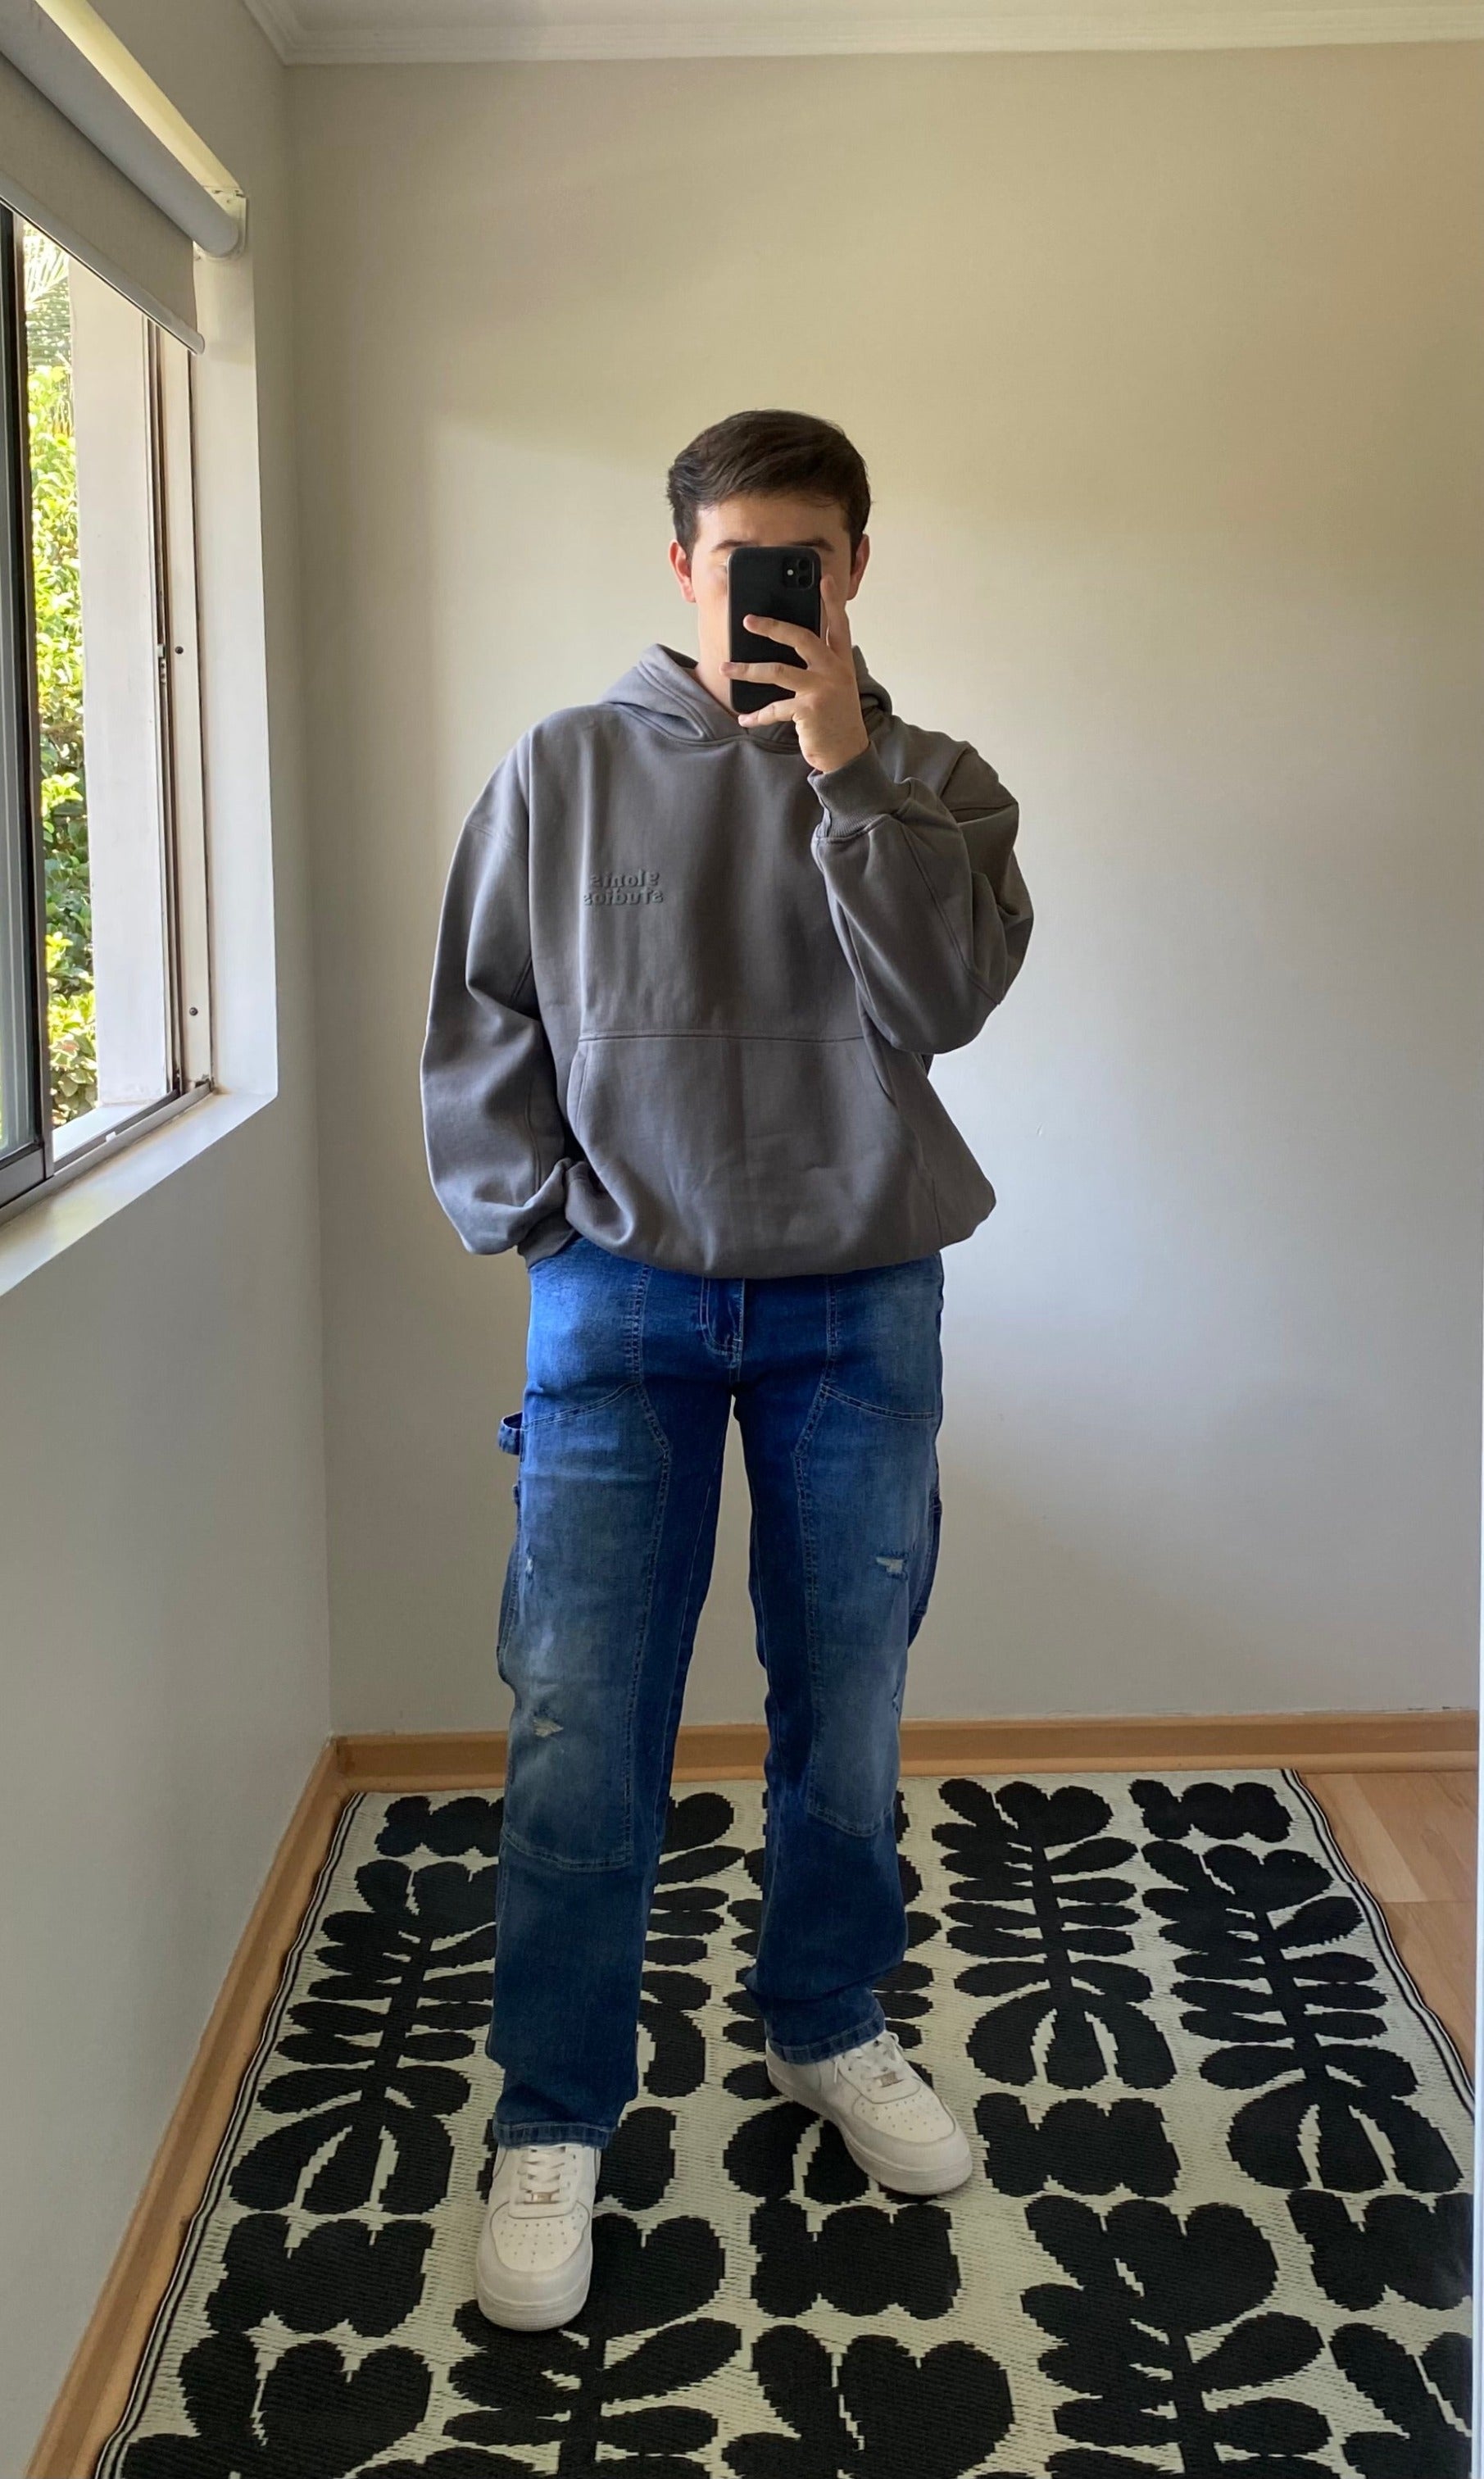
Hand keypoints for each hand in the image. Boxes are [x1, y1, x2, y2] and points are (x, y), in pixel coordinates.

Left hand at [722, 570, 869, 774]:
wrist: (847, 755)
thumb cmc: (835, 720)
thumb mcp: (835, 687)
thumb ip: (820, 666)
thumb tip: (789, 649)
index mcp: (841, 662)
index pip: (838, 625)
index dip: (831, 602)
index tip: (824, 579)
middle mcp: (834, 671)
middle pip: (801, 637)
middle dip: (772, 626)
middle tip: (748, 620)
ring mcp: (822, 689)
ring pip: (777, 670)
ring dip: (747, 669)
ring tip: (726, 668)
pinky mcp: (809, 710)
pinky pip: (774, 707)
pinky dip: (757, 715)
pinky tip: (744, 718)